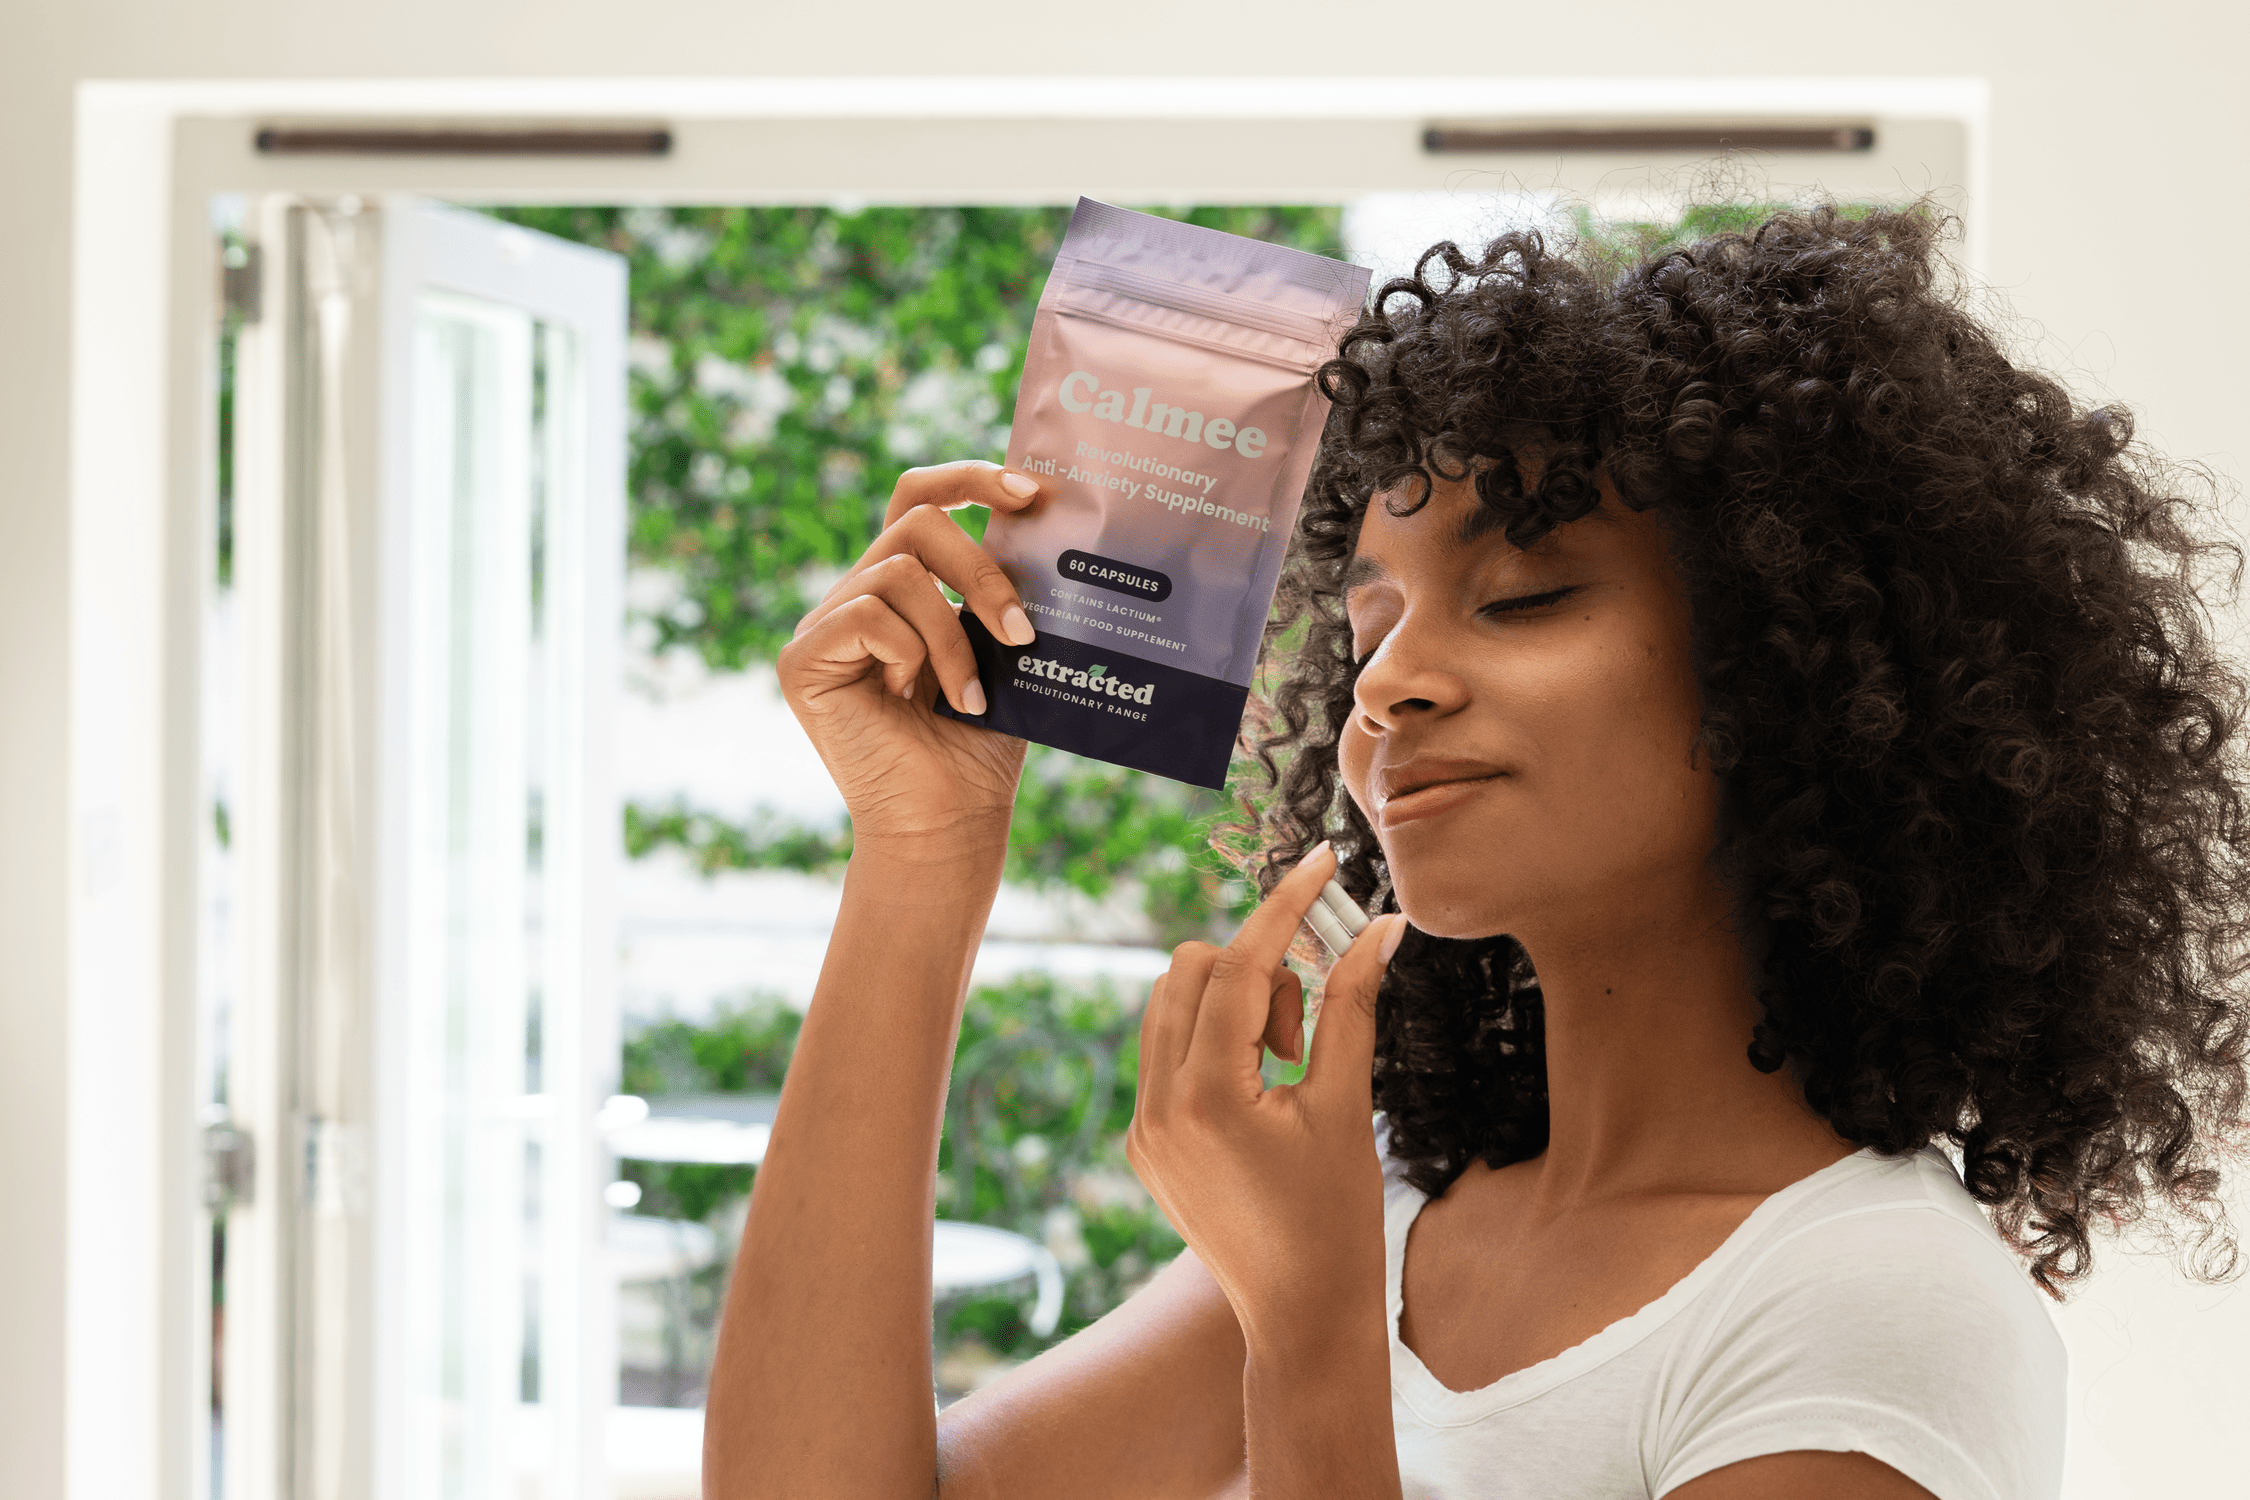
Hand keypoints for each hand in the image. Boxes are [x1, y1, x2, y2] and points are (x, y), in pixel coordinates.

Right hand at [777, 460, 1041, 850]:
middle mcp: (857, 596)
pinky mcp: (801, 661)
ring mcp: (823, 627)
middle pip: (915, 522)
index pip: (919, 499)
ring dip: (953, 633)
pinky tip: (916, 699)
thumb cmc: (980, 745)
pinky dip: (909, 652)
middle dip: (980, 569)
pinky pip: (866, 615)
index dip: (967, 479)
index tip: (1027, 491)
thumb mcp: (1004, 653)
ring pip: (897, 572)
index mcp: (903, 589)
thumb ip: (1002, 591)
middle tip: (1019, 630)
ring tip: (972, 694)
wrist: (948, 822)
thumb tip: (1046, 524)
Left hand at [1126, 843, 1409, 1348]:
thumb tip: (1380, 927)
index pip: (1240, 966)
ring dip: (1232, 1004)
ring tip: (1285, 1068)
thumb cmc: (1337, 1221)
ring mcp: (1142, 1128)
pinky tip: (1262, 1097)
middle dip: (1259, 974)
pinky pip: (1165, 1054)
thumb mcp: (1347, 1106)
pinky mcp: (1144, 1145)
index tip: (1322, 859)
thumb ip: (1353, 1005)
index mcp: (1205, 1098)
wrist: (1300, 1318)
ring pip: (1170, 1005)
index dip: (1286, 906)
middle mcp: (1155, 1107)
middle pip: (1192, 969)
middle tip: (1305, 1039)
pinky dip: (1213, 1044)